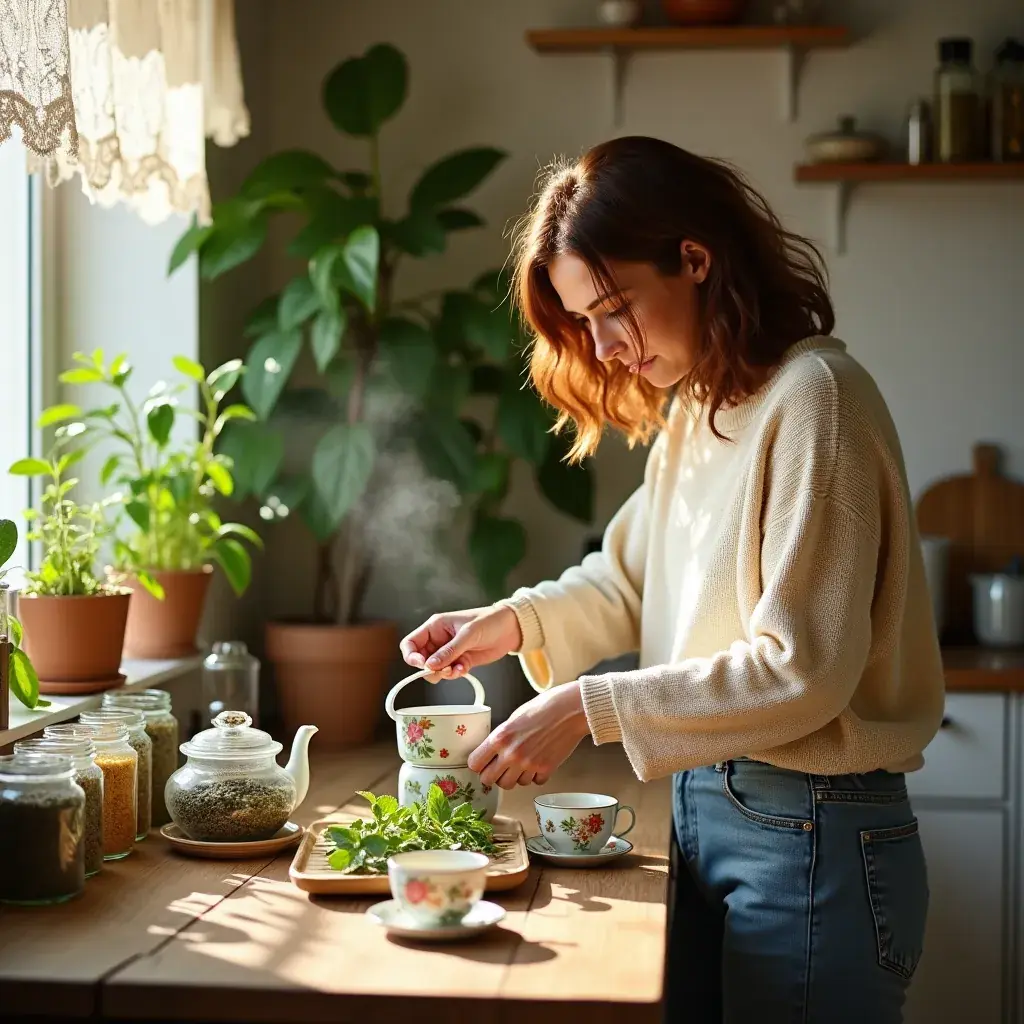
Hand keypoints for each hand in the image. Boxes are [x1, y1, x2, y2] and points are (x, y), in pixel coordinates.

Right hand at [400, 605, 522, 679]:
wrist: (511, 629)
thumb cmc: (489, 621)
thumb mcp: (468, 634)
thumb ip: (449, 651)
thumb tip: (430, 666)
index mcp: (435, 627)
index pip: (411, 643)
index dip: (412, 656)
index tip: (422, 665)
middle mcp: (439, 640)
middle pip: (421, 660)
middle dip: (430, 668)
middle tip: (443, 670)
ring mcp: (449, 652)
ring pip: (435, 669)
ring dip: (443, 673)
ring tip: (457, 669)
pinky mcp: (460, 661)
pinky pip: (449, 673)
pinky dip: (455, 674)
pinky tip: (464, 669)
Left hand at [467, 682, 590, 789]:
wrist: (570, 710)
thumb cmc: (543, 708)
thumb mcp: (514, 718)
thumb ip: (501, 737)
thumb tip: (491, 751)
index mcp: (500, 737)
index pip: (474, 763)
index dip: (477, 764)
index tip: (482, 762)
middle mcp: (512, 754)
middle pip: (488, 780)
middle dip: (492, 775)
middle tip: (498, 768)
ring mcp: (529, 765)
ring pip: (510, 785)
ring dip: (514, 777)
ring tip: (521, 763)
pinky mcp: (546, 770)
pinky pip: (533, 783)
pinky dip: (534, 776)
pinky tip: (538, 762)